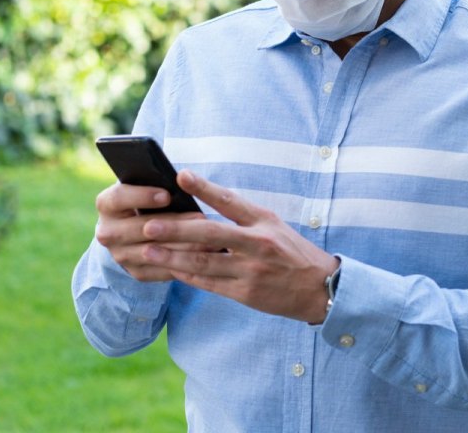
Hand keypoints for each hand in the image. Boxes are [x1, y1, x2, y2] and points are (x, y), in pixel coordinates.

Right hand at [94, 182, 207, 281]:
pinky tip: (204, 254)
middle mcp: (107, 232)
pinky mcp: (136, 271)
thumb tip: (184, 178)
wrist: (143, 226)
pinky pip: (160, 270)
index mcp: (107, 204)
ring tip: (209, 238)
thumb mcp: (152, 187)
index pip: (118, 198)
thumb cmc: (153, 198)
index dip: (141, 196)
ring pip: (151, 252)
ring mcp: (120, 255)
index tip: (167, 195)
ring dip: (182, 246)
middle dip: (170, 223)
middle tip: (199, 218)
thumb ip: (161, 184)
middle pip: (136, 229)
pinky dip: (182, 263)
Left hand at [137, 170, 337, 323]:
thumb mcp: (274, 226)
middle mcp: (258, 243)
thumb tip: (206, 203)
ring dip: (172, 256)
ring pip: (203, 262)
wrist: (320, 287)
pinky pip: (209, 283)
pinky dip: (187, 276)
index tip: (181, 175)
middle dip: (176, 229)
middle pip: (210, 233)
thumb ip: (243, 217)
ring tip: (147, 251)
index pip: (230, 200)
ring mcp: (251, 270)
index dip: (205, 188)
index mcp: (264, 221)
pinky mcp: (245, 293)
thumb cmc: (292, 252)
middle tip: (149, 225)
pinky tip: (170, 270)